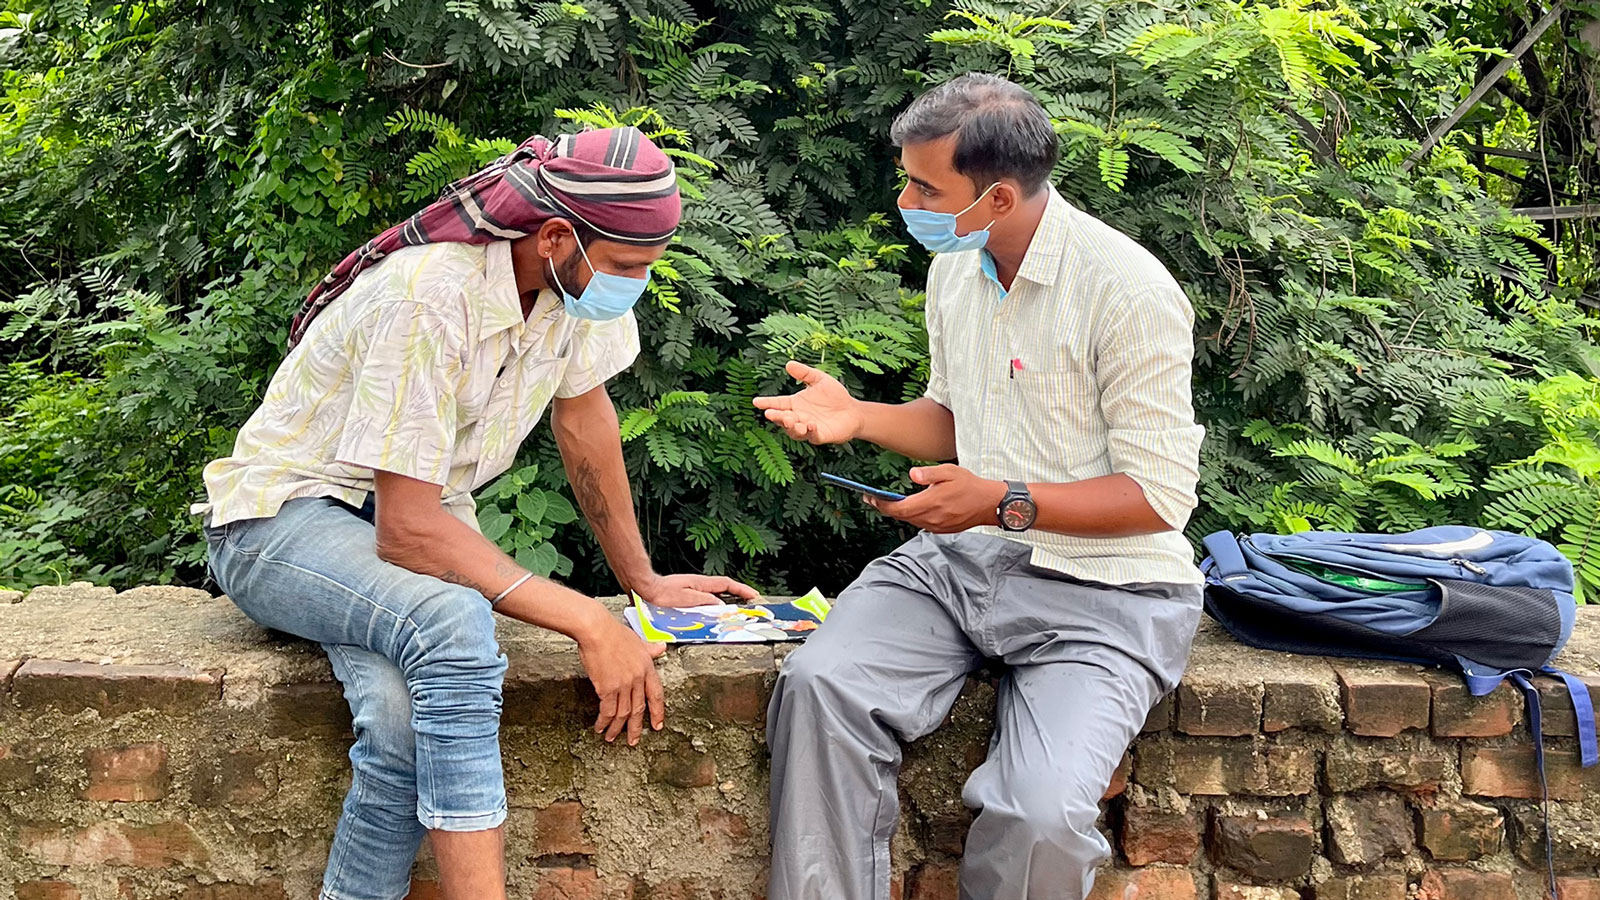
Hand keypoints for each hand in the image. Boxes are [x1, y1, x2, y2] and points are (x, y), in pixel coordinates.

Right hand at [575, 612, 666, 745]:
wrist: (597, 630)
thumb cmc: (614, 632)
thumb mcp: (638, 639)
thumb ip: (649, 648)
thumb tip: (661, 648)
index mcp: (647, 667)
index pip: (656, 695)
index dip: (657, 712)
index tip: (658, 725)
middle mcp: (638, 678)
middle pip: (639, 709)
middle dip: (635, 728)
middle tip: (633, 740)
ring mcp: (624, 684)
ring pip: (623, 714)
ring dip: (617, 728)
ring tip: (611, 738)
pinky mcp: (607, 688)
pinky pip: (608, 711)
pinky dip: (604, 722)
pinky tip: (600, 728)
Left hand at [634, 572, 760, 608]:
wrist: (644, 590)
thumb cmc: (661, 593)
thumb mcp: (687, 598)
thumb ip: (705, 601)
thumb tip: (721, 605)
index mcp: (700, 583)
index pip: (726, 584)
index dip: (741, 589)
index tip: (753, 596)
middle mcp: (698, 586)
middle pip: (723, 589)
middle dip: (737, 595)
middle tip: (749, 603)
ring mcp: (691, 591)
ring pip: (714, 596)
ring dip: (725, 602)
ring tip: (734, 612)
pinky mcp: (684, 598)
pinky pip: (704, 602)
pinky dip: (712, 607)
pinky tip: (711, 616)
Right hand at [752, 361, 863, 444]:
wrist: (853, 411)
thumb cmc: (835, 396)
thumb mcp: (819, 380)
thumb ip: (805, 373)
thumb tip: (788, 364)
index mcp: (795, 404)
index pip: (777, 404)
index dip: (767, 403)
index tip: (755, 401)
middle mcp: (798, 417)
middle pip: (783, 419)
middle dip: (776, 417)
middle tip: (770, 414)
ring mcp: (808, 428)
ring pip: (794, 431)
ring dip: (791, 427)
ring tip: (790, 420)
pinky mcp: (820, 436)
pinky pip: (813, 436)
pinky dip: (810, 431)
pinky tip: (810, 424)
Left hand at [867, 465, 1006, 533]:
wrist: (989, 503)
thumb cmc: (970, 485)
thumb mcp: (950, 471)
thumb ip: (929, 473)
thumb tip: (912, 474)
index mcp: (931, 503)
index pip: (898, 508)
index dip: (881, 504)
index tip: (870, 498)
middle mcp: (931, 517)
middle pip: (900, 516)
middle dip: (885, 507)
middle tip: (872, 499)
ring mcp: (936, 525)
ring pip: (909, 520)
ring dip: (898, 512)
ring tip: (887, 502)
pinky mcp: (940, 529)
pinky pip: (919, 524)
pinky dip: (911, 516)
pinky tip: (909, 508)